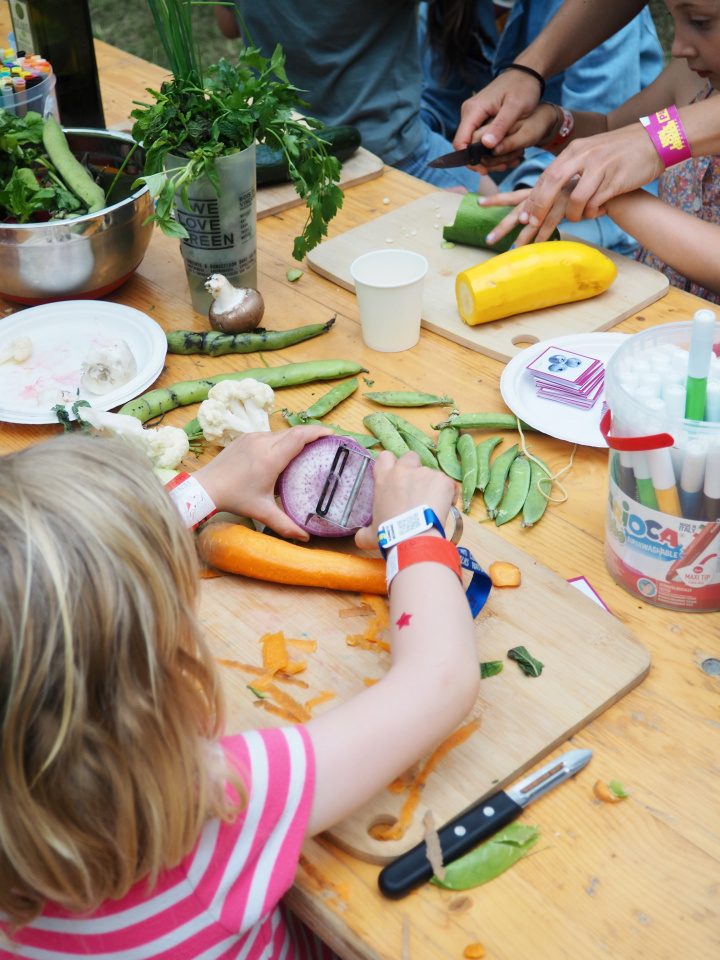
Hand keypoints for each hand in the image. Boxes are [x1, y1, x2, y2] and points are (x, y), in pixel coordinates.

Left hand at [194, 425, 331, 539]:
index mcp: (270, 458)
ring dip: (296, 437)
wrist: (205, 487)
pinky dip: (281, 439)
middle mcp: (263, 442)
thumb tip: (305, 538)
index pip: (299, 437)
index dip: (318, 432)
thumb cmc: (234, 498)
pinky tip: (285, 451)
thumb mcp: (262, 512)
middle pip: (294, 431)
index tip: (333, 434)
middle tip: (327, 442)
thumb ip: (285, 525)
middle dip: (313, 434)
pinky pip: (269, 434)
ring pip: (281, 432)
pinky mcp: (245, 437)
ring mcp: (252, 437)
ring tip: (309, 447)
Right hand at [354, 451, 457, 550]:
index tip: (396, 477)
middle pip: (410, 457)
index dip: (392, 464)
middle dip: (414, 469)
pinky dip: (448, 494)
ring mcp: (425, 473)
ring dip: (432, 485)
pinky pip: (448, 485)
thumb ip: (365, 532)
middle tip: (416, 488)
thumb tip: (359, 539)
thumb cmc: (390, 534)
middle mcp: (404, 470)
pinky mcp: (442, 480)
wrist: (413, 537)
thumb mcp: (372, 533)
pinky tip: (445, 508)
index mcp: (384, 478)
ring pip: (431, 473)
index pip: (385, 457)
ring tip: (432, 505)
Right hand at [454, 70, 543, 170]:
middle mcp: (469, 113)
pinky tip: (503, 154)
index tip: (484, 170)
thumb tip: (486, 145)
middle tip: (499, 168)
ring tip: (505, 163)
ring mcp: (473, 115)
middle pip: (464, 145)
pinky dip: (489, 149)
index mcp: (474, 110)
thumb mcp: (515, 108)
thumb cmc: (523, 88)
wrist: (525, 74)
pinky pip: (478, 138)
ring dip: (485, 156)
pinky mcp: (479, 118)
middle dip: (479, 161)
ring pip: (471, 144)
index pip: (460, 141)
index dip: (468, 159)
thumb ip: (500, 126)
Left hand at [477, 183, 574, 246]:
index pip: (514, 195)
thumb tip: (532, 217)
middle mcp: (543, 195)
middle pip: (518, 212)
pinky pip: (552, 224)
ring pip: (533, 222)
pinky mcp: (566, 206)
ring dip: (523, 238)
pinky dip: (544, 237)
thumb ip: (546, 201)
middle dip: (503, 226)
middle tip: (488, 239)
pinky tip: (535, 247)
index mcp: (539, 190)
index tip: (479, 203)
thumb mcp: (560, 192)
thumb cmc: (581, 189)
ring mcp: (554, 199)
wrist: (603, 179)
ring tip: (511, 251)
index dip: (497, 199)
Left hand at [505, 124, 663, 242]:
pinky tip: (601, 210)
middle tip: (532, 226)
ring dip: (575, 215)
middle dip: (540, 208)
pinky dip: (595, 212)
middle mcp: (584, 156)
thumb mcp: (592, 153)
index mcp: (575, 150)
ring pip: (576, 199)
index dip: (534, 198)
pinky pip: (596, 204)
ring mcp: (600, 167)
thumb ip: (572, 168)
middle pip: (552, 183)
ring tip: (582, 216)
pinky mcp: (615, 179)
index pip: (547, 176)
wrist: (655, 140)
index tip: (524, 218)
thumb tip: (549, 191)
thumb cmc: (620, 153)